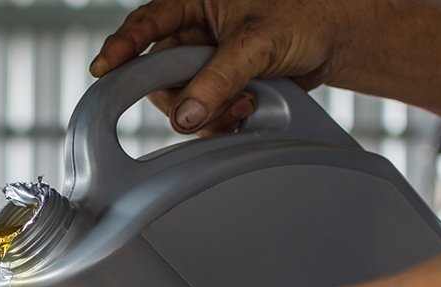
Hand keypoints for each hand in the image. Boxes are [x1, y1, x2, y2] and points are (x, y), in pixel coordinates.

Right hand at [90, 0, 350, 134]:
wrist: (338, 36)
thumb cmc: (305, 14)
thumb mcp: (258, 41)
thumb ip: (219, 78)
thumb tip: (186, 115)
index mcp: (192, 2)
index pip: (145, 24)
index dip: (121, 48)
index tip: (103, 70)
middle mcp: (192, 31)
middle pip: (159, 74)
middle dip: (184, 96)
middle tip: (210, 106)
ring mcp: (203, 61)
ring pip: (180, 99)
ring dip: (206, 112)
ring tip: (243, 106)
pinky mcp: (217, 86)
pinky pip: (200, 111)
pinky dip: (218, 121)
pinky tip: (243, 113)